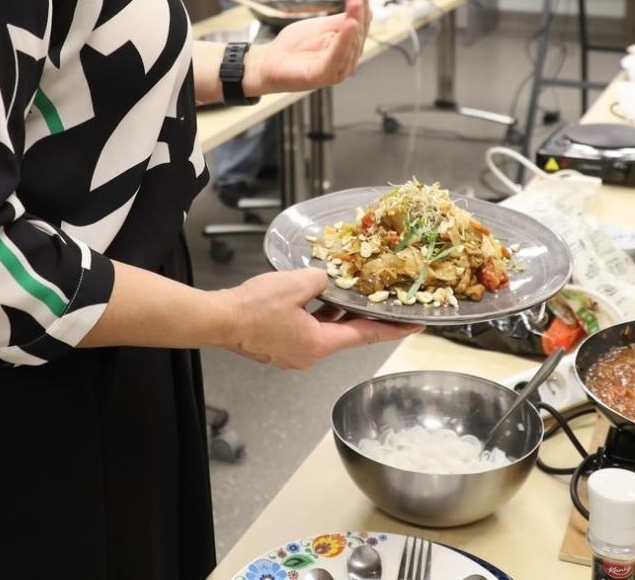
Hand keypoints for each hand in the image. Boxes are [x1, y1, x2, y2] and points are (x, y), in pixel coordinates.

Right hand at [219, 268, 420, 369]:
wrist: (219, 320)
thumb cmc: (253, 307)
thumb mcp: (296, 282)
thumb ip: (321, 279)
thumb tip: (326, 279)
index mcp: (319, 343)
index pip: (366, 336)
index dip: (393, 329)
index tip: (414, 326)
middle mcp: (310, 355)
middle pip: (346, 335)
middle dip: (362, 318)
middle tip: (382, 304)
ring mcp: (294, 355)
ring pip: (325, 333)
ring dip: (336, 316)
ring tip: (346, 296)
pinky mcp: (281, 349)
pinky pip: (308, 332)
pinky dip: (316, 318)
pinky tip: (314, 300)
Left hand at [247, 0, 369, 93]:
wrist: (269, 61)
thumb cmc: (294, 46)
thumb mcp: (321, 26)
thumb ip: (341, 18)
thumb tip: (363, 5)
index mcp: (347, 47)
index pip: (360, 24)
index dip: (362, 5)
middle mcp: (346, 60)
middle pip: (358, 34)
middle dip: (359, 11)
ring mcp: (337, 69)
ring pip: (350, 44)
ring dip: (354, 21)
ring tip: (356, 4)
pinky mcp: (324, 76)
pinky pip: (337, 56)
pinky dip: (344, 40)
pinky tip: (349, 25)